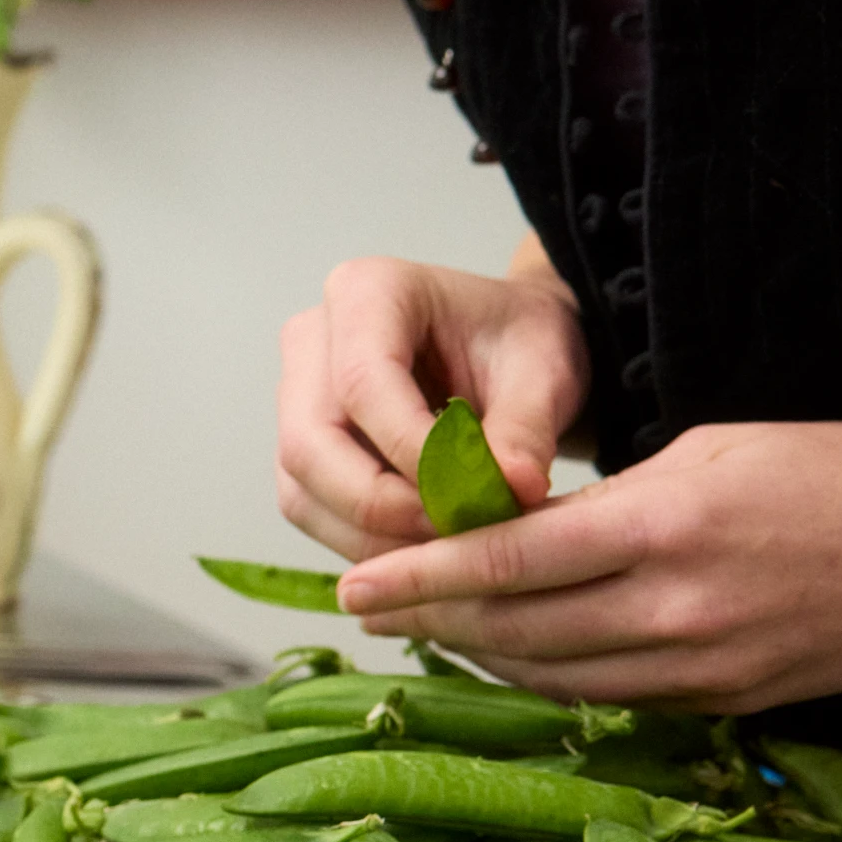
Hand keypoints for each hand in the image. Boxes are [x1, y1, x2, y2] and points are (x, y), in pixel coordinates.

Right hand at [276, 248, 589, 559]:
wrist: (509, 352)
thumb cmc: (521, 344)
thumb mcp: (546, 372)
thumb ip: (526, 429)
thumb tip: (512, 490)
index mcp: (367, 291)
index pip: (362, 383)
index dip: (411, 452)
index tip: (474, 497)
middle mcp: (312, 341)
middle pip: (310, 444)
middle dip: (380, 506)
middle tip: (456, 535)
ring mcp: (296, 399)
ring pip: (302, 490)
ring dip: (371, 536)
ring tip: (449, 550)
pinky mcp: (302, 450)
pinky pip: (312, 511)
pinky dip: (365, 543)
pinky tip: (424, 549)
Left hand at [336, 421, 841, 710]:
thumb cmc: (835, 473)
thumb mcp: (707, 452)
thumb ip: (605, 503)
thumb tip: (513, 532)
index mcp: (665, 526)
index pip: (509, 562)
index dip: (419, 578)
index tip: (354, 586)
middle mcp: (677, 608)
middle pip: (515, 631)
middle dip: (430, 622)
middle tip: (368, 608)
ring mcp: (704, 667)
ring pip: (553, 677)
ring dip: (480, 655)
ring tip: (426, 628)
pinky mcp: (727, 703)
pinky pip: (610, 698)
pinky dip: (549, 677)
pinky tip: (513, 653)